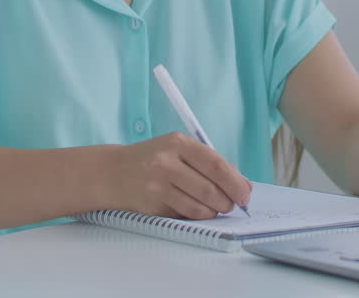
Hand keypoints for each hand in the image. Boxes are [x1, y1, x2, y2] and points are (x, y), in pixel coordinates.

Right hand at [108, 132, 252, 218]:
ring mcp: (157, 185)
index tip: (246, 193)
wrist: (112, 172)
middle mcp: (166, 162)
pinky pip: (185, 215)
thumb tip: (244, 185)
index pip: (215, 163)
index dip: (235, 181)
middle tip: (233, 204)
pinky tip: (199, 210)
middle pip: (210, 188)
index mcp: (178, 142)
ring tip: (217, 207)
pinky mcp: (152, 206)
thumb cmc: (153, 159)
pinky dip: (198, 216)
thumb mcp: (178, 150)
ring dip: (215, 211)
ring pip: (199, 206)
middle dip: (228, 201)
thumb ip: (210, 163)